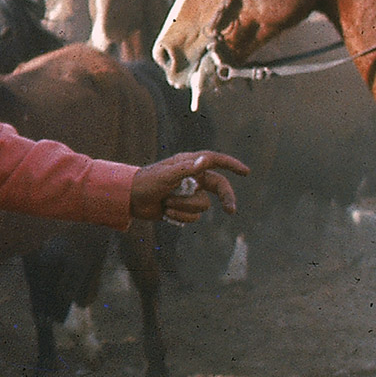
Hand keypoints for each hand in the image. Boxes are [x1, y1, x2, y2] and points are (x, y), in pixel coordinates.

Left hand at [127, 151, 247, 223]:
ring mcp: (189, 193)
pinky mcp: (184, 207)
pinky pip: (193, 216)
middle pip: (219, 187)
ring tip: (166, 202)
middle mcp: (192, 177)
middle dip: (225, 198)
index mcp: (189, 164)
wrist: (130, 200)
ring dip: (184, 207)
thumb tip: (206, 160)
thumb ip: (186, 169)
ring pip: (203, 205)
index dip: (231, 165)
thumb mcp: (165, 175)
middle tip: (230, 211)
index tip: (246, 172)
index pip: (215, 161)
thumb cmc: (146, 183)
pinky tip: (166, 211)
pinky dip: (180, 216)